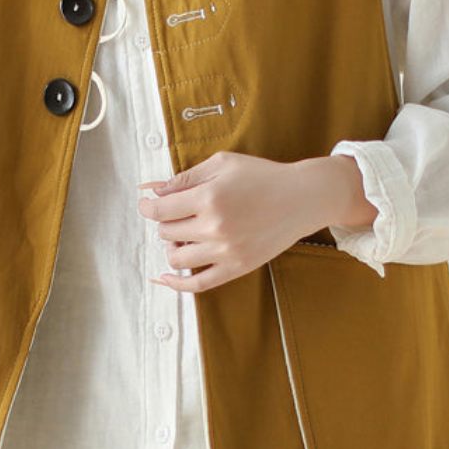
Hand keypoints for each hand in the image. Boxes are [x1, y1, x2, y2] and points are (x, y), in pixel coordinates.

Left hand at [136, 150, 375, 292]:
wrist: (301, 199)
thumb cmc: (262, 176)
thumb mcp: (223, 164)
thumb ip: (186, 176)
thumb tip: (153, 190)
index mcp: (209, 197)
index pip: (160, 209)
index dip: (147, 206)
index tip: (146, 204)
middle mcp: (215, 226)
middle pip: (166, 232)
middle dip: (165, 221)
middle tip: (178, 213)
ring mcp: (226, 251)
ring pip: (177, 257)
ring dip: (172, 246)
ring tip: (183, 235)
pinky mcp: (237, 267)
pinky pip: (198, 284)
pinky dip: (176, 283)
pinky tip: (165, 276)